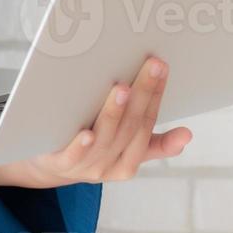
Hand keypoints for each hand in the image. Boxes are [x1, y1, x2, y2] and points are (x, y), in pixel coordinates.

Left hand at [0, 55, 191, 189]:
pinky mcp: (59, 165)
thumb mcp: (122, 148)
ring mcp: (85, 167)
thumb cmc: (89, 148)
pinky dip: (82, 145)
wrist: (44, 166)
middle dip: (143, 94)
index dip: (156, 95)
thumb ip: (154, 142)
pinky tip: (87, 132)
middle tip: (152, 65)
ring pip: (105, 138)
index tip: (162, 67)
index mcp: (129, 161)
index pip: (147, 123)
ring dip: (114, 114)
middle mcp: (110, 165)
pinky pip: (72, 157)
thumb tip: (188, 135)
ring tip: (122, 88)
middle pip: (131, 127)